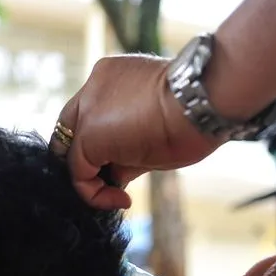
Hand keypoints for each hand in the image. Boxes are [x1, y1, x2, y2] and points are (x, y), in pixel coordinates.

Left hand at [51, 55, 222, 209]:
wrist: (204, 100)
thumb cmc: (195, 112)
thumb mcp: (156, 126)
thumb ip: (129, 147)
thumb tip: (117, 174)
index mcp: (112, 77)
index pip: (90, 112)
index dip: (100, 142)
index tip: (122, 164)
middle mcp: (94, 88)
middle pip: (71, 130)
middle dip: (87, 160)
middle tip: (112, 183)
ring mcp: (88, 110)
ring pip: (73, 152)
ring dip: (93, 179)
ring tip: (120, 195)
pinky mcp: (88, 135)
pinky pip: (78, 173)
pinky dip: (94, 194)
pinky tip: (121, 199)